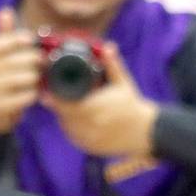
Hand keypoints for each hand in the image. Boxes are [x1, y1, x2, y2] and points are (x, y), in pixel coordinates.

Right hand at [0, 7, 42, 133]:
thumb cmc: (3, 78)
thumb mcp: (2, 55)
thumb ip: (5, 35)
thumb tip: (5, 10)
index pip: (0, 42)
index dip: (17, 39)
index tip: (32, 39)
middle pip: (15, 61)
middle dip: (33, 60)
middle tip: (43, 61)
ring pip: (21, 78)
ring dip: (35, 77)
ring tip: (39, 77)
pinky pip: (23, 97)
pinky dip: (33, 94)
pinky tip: (35, 93)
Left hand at [44, 42, 159, 158]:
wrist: (146, 132)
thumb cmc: (133, 105)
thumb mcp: (124, 83)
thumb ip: (113, 65)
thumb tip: (108, 46)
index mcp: (95, 107)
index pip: (64, 104)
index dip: (54, 98)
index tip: (49, 92)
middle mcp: (91, 125)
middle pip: (63, 116)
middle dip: (59, 107)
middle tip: (55, 98)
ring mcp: (91, 138)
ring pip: (68, 128)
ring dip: (64, 119)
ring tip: (68, 109)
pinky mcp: (93, 148)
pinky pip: (75, 139)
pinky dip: (73, 130)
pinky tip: (76, 122)